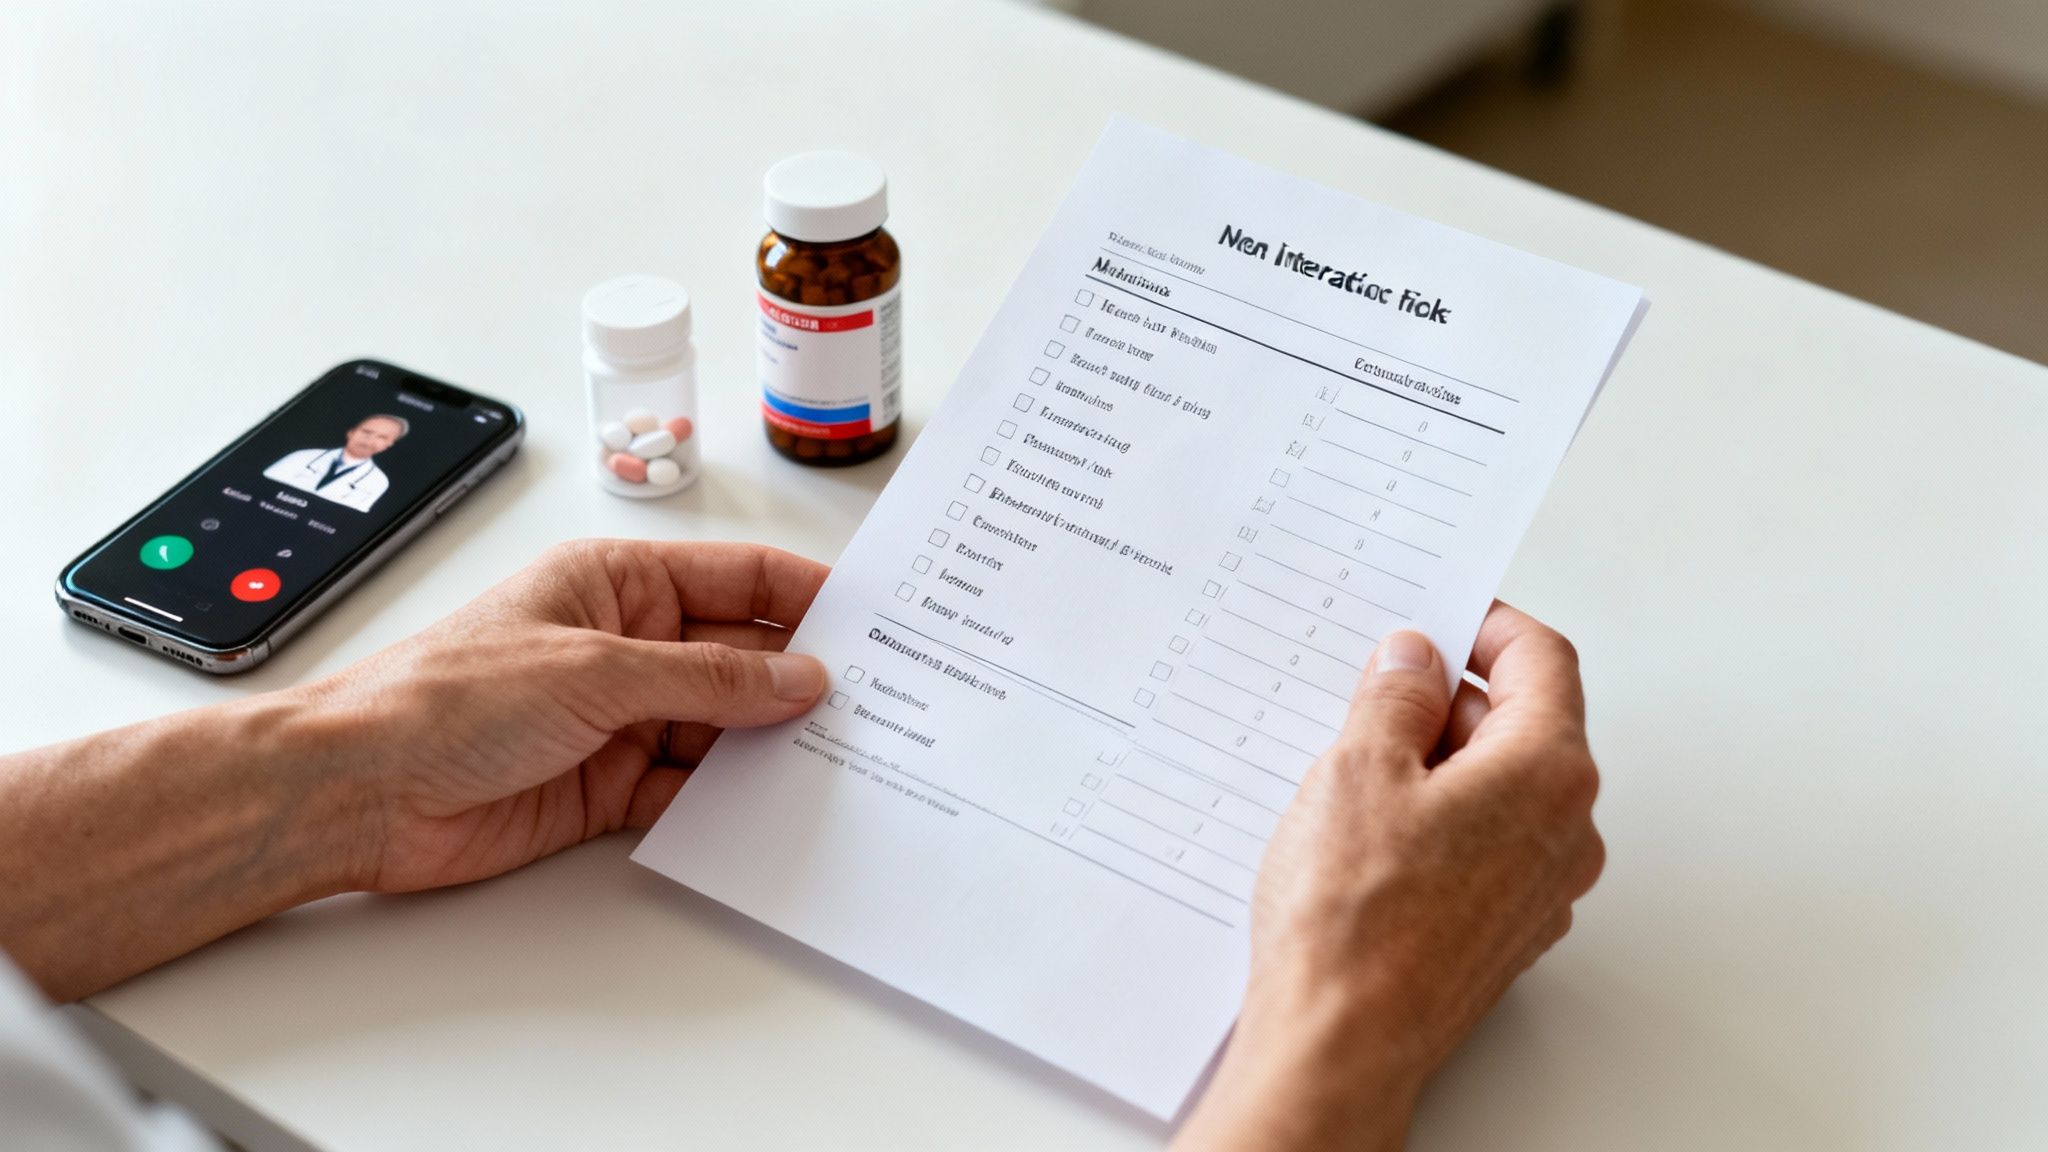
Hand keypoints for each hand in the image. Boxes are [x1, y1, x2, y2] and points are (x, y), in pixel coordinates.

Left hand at [304, 539, 830, 893]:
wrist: (359, 791)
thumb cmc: (447, 697)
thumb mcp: (597, 669)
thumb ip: (708, 677)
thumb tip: (797, 676)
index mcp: (618, 584)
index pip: (737, 577)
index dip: (805, 595)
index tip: (872, 621)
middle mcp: (624, 646)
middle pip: (739, 656)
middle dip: (799, 679)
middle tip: (875, 703)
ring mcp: (617, 719)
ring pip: (721, 729)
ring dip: (767, 747)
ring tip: (836, 762)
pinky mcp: (605, 788)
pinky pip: (687, 791)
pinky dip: (724, 803)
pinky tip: (766, 809)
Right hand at [1177, 603, 1603, 1151]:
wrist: (1341, 1042)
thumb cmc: (1353, 920)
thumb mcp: (1357, 768)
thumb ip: (1395, 695)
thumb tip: (1414, 660)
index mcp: (1547, 773)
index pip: (1543, 661)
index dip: (1487, 625)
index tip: (1439, 618)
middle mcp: (1565, 832)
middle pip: (1524, 725)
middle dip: (1448, 700)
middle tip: (1371, 695)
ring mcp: (1541, 890)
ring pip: (1500, 789)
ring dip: (1437, 763)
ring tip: (1353, 773)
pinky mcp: (1504, 931)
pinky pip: (1483, 845)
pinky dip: (1437, 820)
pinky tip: (1366, 835)